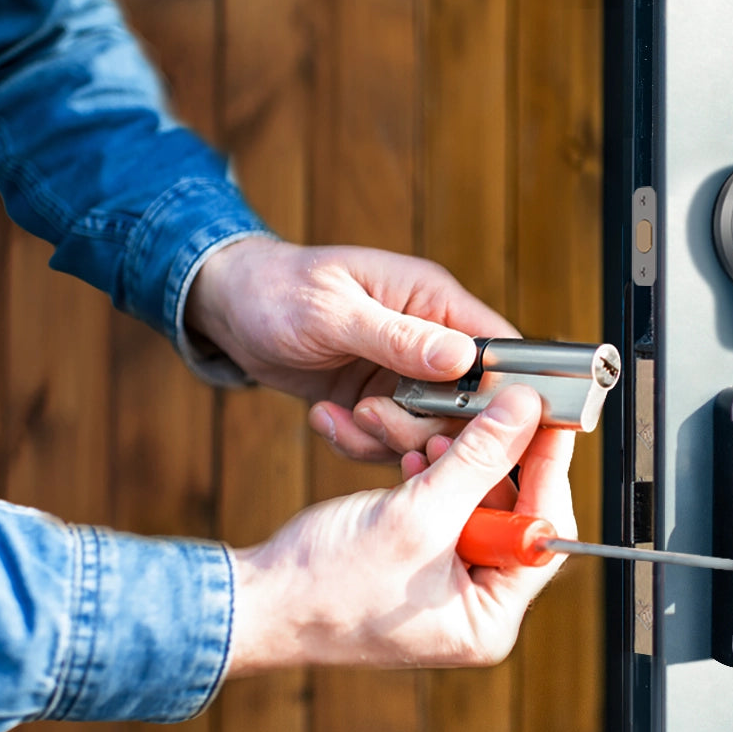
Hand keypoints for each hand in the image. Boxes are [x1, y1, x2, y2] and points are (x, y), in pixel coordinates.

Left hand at [185, 236, 518, 460]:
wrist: (228, 308)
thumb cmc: (276, 288)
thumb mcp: (333, 311)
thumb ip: (399, 337)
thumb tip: (463, 358)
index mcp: (434, 300)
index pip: (498, 349)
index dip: (504, 393)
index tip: (481, 429)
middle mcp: (430, 340)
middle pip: (468, 404)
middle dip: (424, 425)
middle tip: (372, 416)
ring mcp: (406, 375)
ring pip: (430, 431)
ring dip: (384, 437)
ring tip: (342, 416)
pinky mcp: (380, 401)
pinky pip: (390, 441)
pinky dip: (358, 442)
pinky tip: (325, 417)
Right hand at [227, 386, 576, 673]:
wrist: (254, 600)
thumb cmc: (325, 586)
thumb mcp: (416, 515)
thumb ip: (477, 460)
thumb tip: (525, 413)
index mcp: (489, 619)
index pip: (544, 534)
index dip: (549, 470)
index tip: (552, 419)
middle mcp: (477, 606)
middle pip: (515, 514)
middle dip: (492, 462)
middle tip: (492, 413)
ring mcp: (449, 584)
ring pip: (477, 502)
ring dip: (457, 463)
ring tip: (432, 438)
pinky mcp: (422, 561)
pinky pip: (446, 507)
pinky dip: (434, 477)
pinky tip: (415, 457)